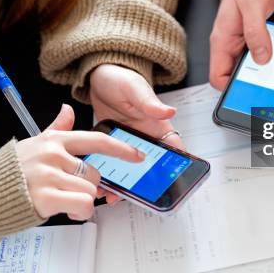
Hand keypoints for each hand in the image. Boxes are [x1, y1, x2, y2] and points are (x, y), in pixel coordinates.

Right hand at [15, 104, 144, 220]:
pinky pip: (83, 205)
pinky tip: (65, 209)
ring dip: (81, 202)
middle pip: (95, 174)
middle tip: (69, 191)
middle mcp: (53, 155)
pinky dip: (79, 212)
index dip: (121, 149)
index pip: (97, 140)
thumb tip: (67, 110)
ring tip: (62, 201)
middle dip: (87, 187)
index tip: (137, 156)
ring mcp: (49, 175)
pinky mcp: (46, 197)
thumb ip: (56, 129)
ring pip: (90, 191)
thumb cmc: (10, 171)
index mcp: (54, 140)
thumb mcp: (34, 144)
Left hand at [89, 64, 184, 203]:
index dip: (175, 165)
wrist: (98, 78)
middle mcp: (144, 138)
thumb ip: (149, 103)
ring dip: (122, 183)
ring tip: (110, 194)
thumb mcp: (135, 89)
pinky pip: (111, 165)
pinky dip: (106, 175)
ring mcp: (127, 144)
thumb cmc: (121, 79)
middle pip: (151, 166)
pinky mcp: (110, 146)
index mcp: (157, 125)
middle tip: (135, 195)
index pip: (173, 149)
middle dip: (144, 183)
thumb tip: (169, 112)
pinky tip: (97, 182)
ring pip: (129, 170)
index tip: (171, 180)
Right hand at [209, 0, 273, 89]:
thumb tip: (262, 57)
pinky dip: (268, 61)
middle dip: (249, 85)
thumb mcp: (254, 5)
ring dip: (261, 73)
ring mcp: (239, 45)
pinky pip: (257, 58)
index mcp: (221, 41)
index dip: (230, 89)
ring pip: (247, 70)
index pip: (217, 77)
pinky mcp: (251, 42)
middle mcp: (228, 46)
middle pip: (233, 78)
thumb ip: (257, 32)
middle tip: (268, 87)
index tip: (247, 91)